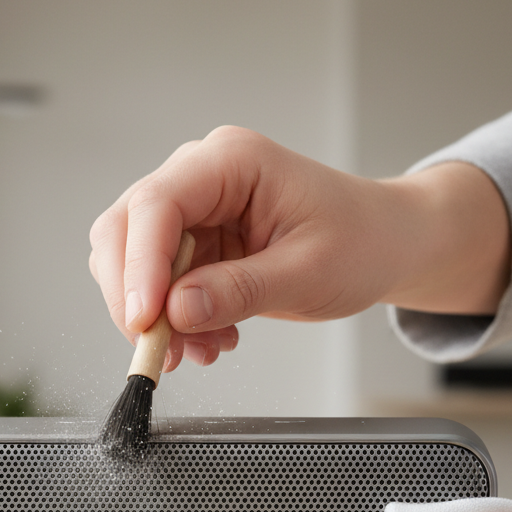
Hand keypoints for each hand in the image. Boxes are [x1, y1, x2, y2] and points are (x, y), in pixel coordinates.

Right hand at [89, 126, 509, 368]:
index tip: (145, 320)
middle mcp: (202, 177)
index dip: (140, 266)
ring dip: (154, 315)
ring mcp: (195, 211)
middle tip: (158, 349)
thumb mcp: (307, 272)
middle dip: (134, 295)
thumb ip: (239, 291)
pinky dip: (173, 321)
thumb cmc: (361, 240)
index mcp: (231, 162)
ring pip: (133, 261)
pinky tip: (209, 341)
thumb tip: (177, 311)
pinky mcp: (196, 244)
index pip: (158, 205)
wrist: (385, 244)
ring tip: (201, 350)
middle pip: (127, 229)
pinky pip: (159, 285)